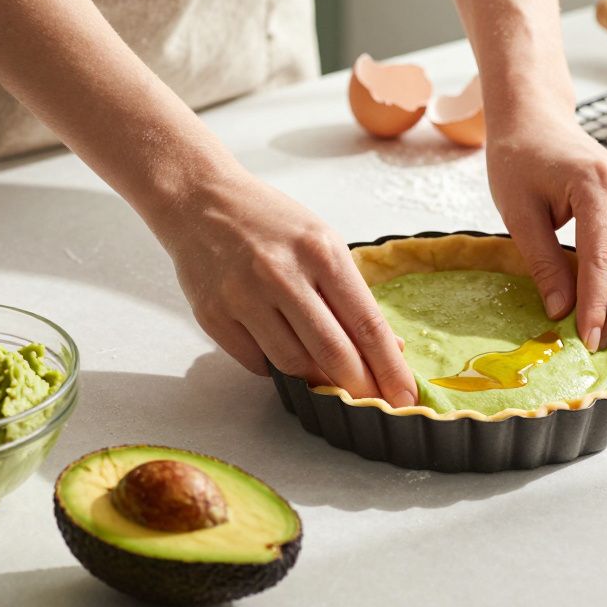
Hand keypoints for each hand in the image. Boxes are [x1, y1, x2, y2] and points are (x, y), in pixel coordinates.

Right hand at [156, 172, 416, 405]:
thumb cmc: (269, 221)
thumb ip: (352, 294)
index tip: (405, 395)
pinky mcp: (214, 316)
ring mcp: (244, 297)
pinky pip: (257, 363)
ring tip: (330, 379)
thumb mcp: (322, 242)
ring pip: (294, 365)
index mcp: (320, 252)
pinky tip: (283, 353)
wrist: (200, 201)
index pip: (366, 324)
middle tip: (376, 405)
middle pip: (333, 353)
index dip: (390, 367)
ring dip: (318, 381)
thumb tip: (390, 348)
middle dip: (361, 388)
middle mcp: (282, 274)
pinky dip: (276, 368)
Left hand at [486, 108, 606, 351]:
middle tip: (599, 340)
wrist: (534, 121)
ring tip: (604, 321)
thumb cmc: (518, 161)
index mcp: (596, 184)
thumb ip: (542, 262)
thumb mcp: (519, 213)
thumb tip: (561, 311)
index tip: (587, 339)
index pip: (602, 259)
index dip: (596, 304)